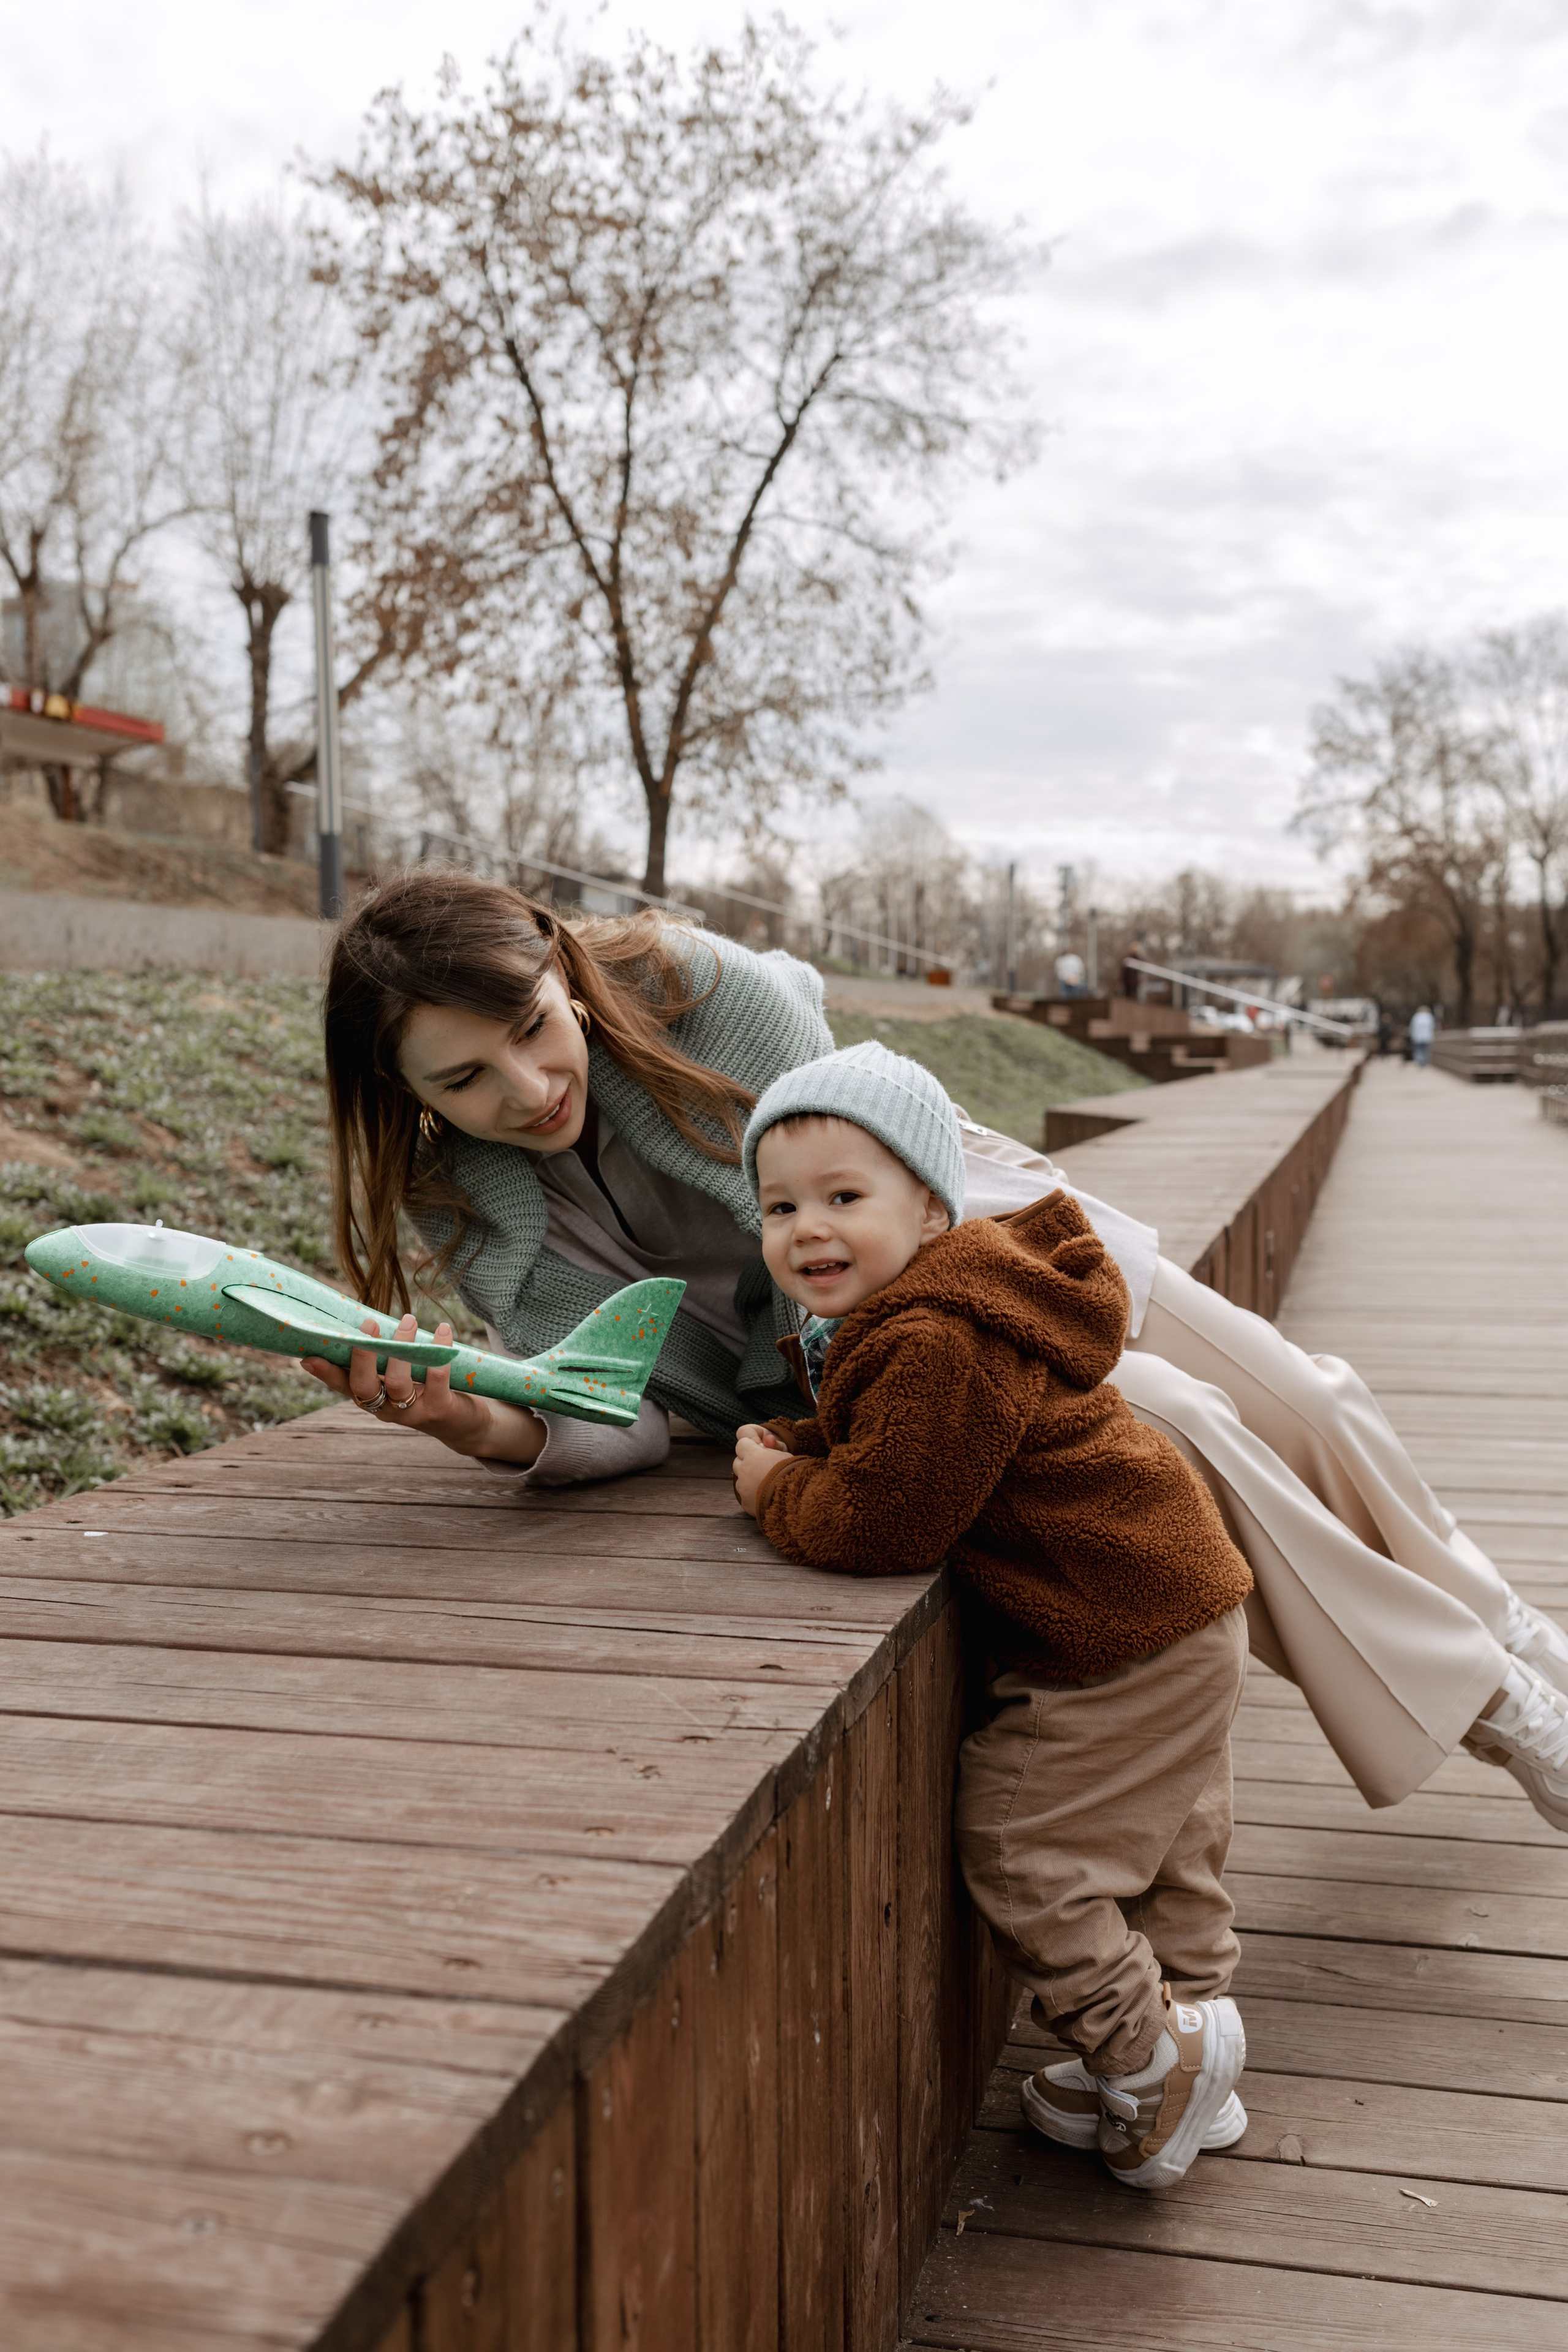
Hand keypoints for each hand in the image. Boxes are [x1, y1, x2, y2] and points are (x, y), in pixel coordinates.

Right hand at [300, 1314, 546, 1464]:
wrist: (464, 1426)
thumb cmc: (425, 1391)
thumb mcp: (399, 1378)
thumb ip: (381, 1358)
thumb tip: (362, 1322)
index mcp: (371, 1398)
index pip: (343, 1386)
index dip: (325, 1373)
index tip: (309, 1356)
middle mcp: (386, 1410)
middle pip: (364, 1388)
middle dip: (363, 1356)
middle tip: (368, 1324)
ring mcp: (412, 1412)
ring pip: (397, 1383)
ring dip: (402, 1348)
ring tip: (409, 1319)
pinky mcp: (440, 1410)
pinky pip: (437, 1378)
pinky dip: (439, 1351)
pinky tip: (443, 1329)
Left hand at [733, 1428, 790, 1517]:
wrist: (796, 1498)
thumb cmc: (793, 1473)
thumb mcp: (784, 1454)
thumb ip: (771, 1447)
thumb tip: (764, 1441)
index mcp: (753, 1455)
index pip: (741, 1444)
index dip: (750, 1446)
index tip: (759, 1451)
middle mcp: (744, 1470)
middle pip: (737, 1462)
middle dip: (747, 1463)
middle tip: (761, 1467)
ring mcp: (743, 1488)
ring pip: (740, 1480)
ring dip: (748, 1479)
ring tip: (765, 1483)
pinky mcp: (745, 1502)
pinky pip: (744, 1495)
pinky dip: (751, 1494)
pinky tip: (765, 1496)